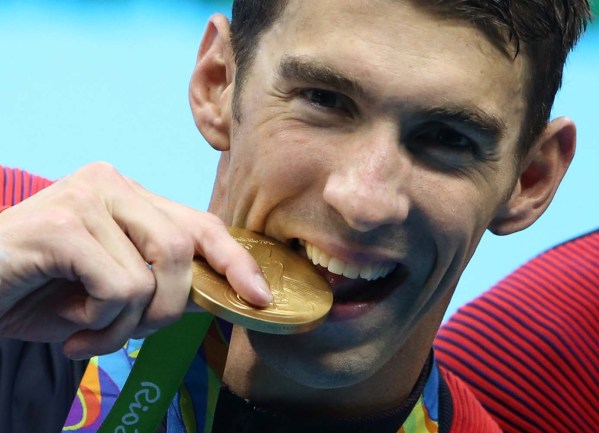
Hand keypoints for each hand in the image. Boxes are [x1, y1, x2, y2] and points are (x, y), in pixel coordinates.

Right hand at [0, 162, 270, 358]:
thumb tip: (221, 294)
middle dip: (168, 309)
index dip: (236, 261)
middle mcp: (112, 184)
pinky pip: (121, 287)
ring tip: (91, 333)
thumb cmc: (41, 294)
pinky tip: (70, 331)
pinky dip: (103, 326)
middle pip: (184, 249)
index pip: (200, 224)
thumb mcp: (113, 289)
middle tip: (127, 332)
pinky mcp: (64, 223)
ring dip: (130, 324)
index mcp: (130, 196)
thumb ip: (162, 281)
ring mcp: (87, 197)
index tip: (260, 298)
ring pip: (156, 273)